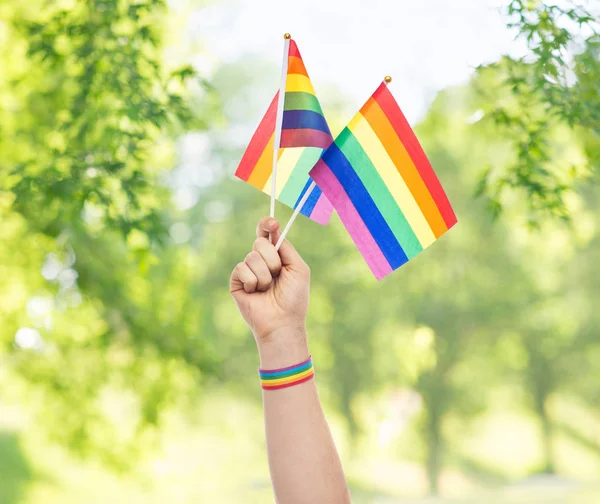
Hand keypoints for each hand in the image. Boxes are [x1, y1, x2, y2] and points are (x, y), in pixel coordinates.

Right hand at [230, 217, 309, 347]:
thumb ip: (287, 248)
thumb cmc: (294, 298)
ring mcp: (247, 270)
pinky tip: (256, 293)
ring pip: (252, 256)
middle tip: (277, 275)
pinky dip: (253, 281)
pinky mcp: (236, 281)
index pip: (267, 233)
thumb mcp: (298, 268)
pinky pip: (241, 269)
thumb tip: (274, 232)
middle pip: (260, 242)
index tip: (272, 223)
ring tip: (267, 289)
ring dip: (264, 275)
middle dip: (272, 259)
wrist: (282, 321)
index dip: (267, 224)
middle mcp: (260, 261)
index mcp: (276, 256)